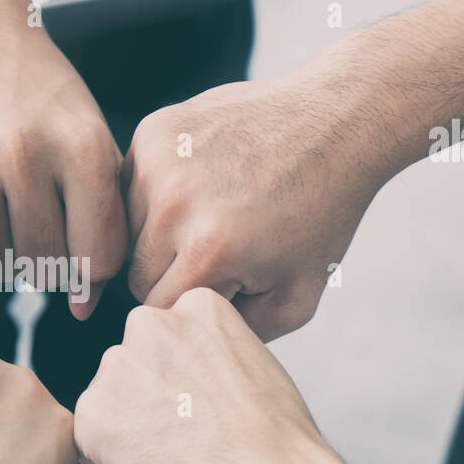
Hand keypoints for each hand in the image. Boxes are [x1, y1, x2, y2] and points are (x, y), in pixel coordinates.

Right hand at [0, 13, 123, 318]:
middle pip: (46, 264)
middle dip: (49, 261)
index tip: (81, 249)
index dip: (93, 267)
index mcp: (81, 147)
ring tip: (9, 211)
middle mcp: (24, 153)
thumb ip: (104, 223)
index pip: (97, 258)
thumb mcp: (91, 143)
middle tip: (41, 231)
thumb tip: (82, 309)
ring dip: (7, 251)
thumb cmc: (45, 102)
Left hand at [74, 287, 342, 463]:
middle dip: (148, 396)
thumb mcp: (253, 364)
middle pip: (133, 362)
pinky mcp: (92, 414)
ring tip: (177, 455)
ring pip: (109, 399)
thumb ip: (207, 354)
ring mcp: (117, 367)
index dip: (182, 378)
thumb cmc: (275, 442)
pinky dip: (112, 459)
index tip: (203, 402)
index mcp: (195, 305)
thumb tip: (182, 374)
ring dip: (129, 426)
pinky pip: (90, 438)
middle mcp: (148, 325)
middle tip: (187, 433)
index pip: (167, 337)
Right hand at [123, 78, 384, 339]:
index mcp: (210, 252)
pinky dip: (155, 193)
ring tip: (209, 215)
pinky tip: (199, 184)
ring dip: (158, 233)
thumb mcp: (298, 296)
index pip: (161, 308)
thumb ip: (241, 334)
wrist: (336, 122)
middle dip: (172, 273)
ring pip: (127, 231)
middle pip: (136, 274)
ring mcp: (158, 162)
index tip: (227, 283)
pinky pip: (130, 186)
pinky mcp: (152, 130)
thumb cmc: (319, 214)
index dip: (194, 303)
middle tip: (219, 250)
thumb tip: (187, 341)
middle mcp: (174, 205)